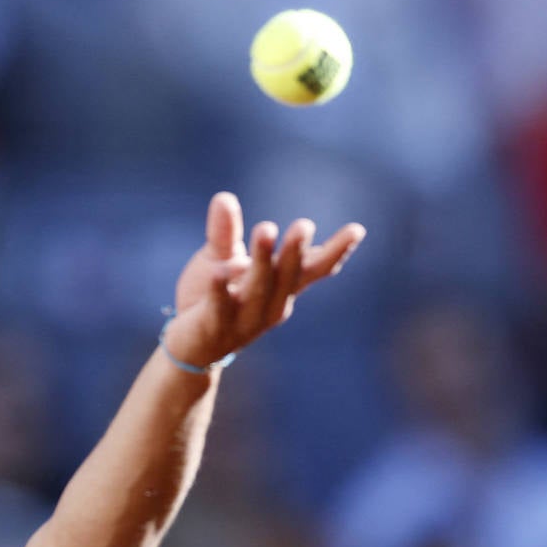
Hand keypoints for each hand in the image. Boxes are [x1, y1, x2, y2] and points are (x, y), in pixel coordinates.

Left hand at [165, 192, 364, 368]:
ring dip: (264, 261)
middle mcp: (270, 305)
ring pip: (257, 288)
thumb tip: (223, 197)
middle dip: (295, 252)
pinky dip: (220, 289)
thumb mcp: (219, 260)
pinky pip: (219, 306)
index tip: (357, 230)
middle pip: (287, 277)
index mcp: (280, 288)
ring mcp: (244, 319)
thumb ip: (224, 232)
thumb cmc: (211, 300)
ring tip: (266, 229)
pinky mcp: (214, 326)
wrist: (189, 350)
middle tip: (304, 225)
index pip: (313, 269)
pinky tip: (217, 271)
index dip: (335, 252)